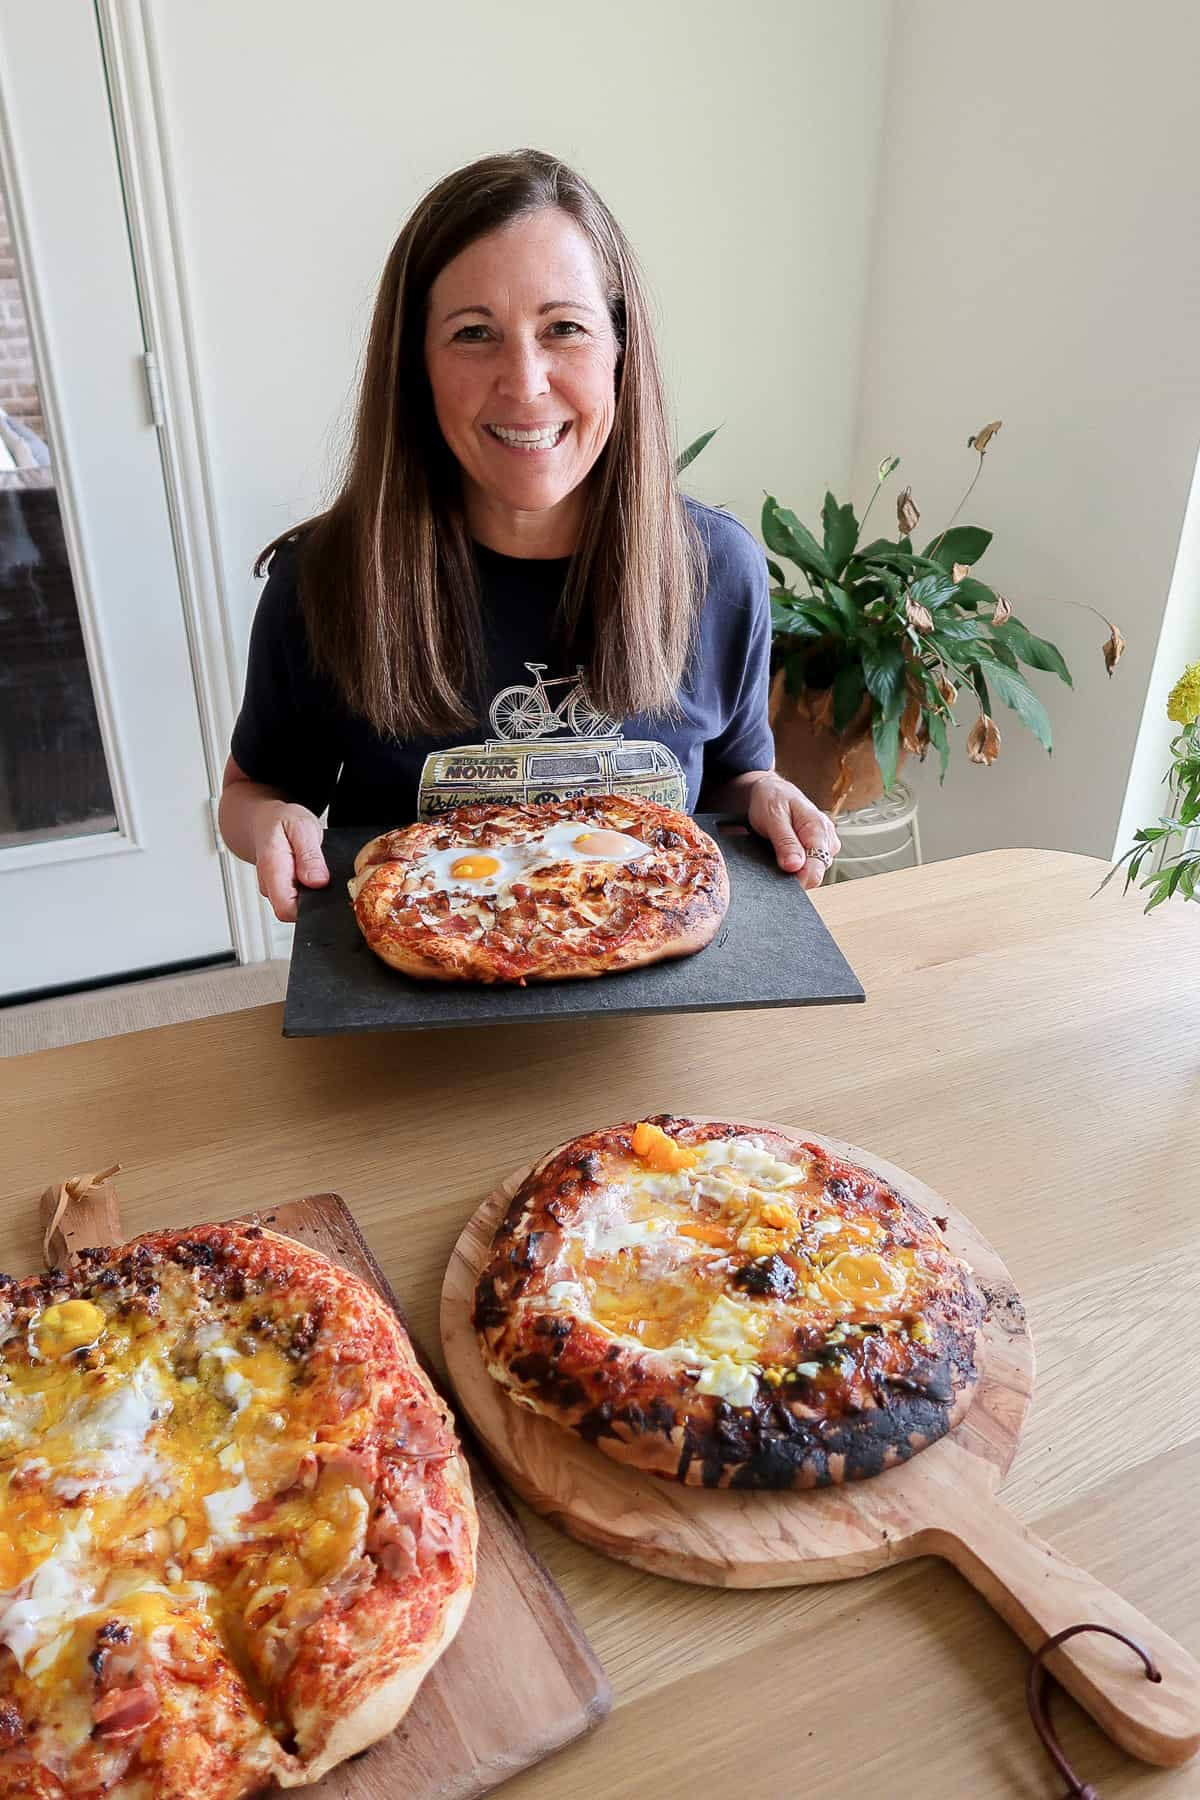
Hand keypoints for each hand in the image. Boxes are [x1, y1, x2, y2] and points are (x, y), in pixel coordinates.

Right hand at [253, 803, 329, 922]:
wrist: (263, 821)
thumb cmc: (280, 822)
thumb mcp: (301, 827)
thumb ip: (310, 856)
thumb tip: (318, 881)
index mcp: (272, 870)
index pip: (286, 909)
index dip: (309, 907)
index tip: (323, 889)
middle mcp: (269, 886)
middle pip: (294, 912)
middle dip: (314, 899)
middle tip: (322, 873)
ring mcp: (273, 891)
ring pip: (297, 907)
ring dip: (312, 894)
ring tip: (315, 869)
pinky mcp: (280, 892)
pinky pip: (298, 900)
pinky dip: (309, 890)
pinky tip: (311, 874)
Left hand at [746, 772, 840, 889]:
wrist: (772, 790)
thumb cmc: (771, 799)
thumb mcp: (773, 817)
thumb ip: (785, 843)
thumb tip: (795, 866)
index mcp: (818, 827)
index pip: (817, 868)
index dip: (798, 879)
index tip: (781, 881)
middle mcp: (828, 837)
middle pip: (816, 872)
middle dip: (796, 872)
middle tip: (776, 858)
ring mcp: (826, 843)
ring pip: (814, 870)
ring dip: (796, 867)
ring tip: (780, 849)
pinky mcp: (820, 847)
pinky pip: (811, 865)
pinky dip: (798, 864)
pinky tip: (787, 853)